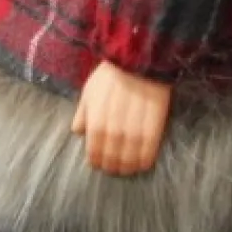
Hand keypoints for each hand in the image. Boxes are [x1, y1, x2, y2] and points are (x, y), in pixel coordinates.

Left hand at [71, 61, 173, 175]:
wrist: (138, 63)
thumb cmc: (110, 76)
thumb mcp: (89, 91)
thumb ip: (82, 114)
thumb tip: (78, 132)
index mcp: (96, 124)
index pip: (94, 154)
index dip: (96, 161)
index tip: (98, 162)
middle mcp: (114, 133)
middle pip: (112, 161)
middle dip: (111, 166)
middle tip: (112, 166)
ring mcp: (134, 134)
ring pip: (129, 162)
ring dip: (127, 168)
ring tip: (126, 167)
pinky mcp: (153, 132)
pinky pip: (147, 155)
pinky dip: (143, 163)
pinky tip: (141, 163)